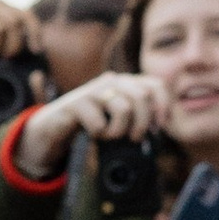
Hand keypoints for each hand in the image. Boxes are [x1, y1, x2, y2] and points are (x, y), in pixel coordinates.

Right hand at [17, 69, 169, 181]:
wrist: (55, 125)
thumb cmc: (91, 122)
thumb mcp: (117, 116)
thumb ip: (137, 115)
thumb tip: (159, 127)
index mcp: (125, 83)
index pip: (155, 85)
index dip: (162, 106)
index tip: (158, 127)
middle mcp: (111, 81)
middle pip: (142, 96)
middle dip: (142, 123)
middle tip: (134, 138)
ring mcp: (93, 90)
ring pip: (123, 108)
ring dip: (119, 131)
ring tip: (109, 136)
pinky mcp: (77, 103)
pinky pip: (99, 122)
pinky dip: (98, 134)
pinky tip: (92, 134)